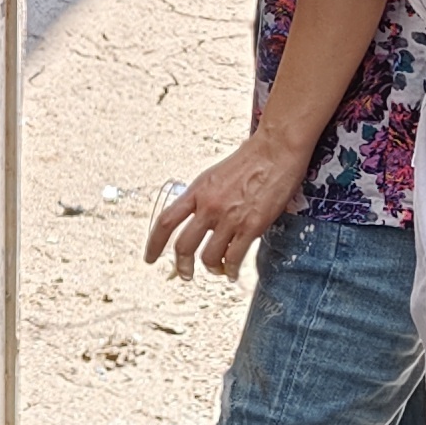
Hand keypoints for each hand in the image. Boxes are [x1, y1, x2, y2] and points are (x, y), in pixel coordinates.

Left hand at [145, 132, 305, 278]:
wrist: (276, 151)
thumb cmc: (249, 159)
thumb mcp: (214, 175)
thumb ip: (203, 196)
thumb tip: (197, 216)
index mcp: (197, 191)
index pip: (166, 221)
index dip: (153, 244)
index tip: (149, 258)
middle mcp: (209, 206)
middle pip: (183, 246)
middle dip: (182, 266)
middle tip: (185, 274)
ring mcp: (229, 218)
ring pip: (208, 256)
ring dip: (211, 268)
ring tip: (217, 270)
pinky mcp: (251, 226)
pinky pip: (234, 258)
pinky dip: (231, 270)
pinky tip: (232, 272)